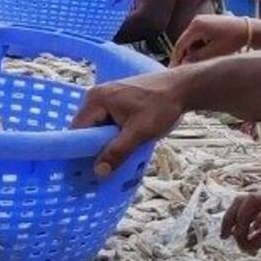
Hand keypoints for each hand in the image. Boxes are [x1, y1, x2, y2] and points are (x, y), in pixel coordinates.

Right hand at [72, 70, 188, 178]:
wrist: (182, 88)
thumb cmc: (161, 107)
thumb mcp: (139, 133)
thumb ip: (117, 152)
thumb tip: (98, 172)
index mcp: (96, 99)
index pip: (78, 129)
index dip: (81, 150)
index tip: (86, 169)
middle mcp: (96, 94)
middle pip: (86, 128)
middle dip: (94, 147)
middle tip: (104, 167)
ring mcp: (107, 95)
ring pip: (97, 125)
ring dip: (105, 141)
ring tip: (115, 157)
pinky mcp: (117, 99)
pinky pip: (107, 120)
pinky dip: (112, 133)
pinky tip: (123, 144)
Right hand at [170, 15, 257, 65]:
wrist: (250, 29)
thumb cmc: (234, 40)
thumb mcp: (215, 52)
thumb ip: (197, 58)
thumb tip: (183, 64)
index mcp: (196, 26)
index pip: (180, 45)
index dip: (176, 59)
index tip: (173, 71)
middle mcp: (196, 20)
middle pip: (184, 42)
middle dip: (184, 56)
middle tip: (185, 70)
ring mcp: (201, 20)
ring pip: (191, 40)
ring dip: (192, 51)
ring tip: (198, 63)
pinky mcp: (207, 22)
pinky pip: (197, 36)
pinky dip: (199, 46)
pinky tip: (205, 54)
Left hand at [219, 185, 260, 251]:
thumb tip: (257, 239)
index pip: (242, 203)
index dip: (230, 218)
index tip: (227, 236)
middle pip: (240, 200)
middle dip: (229, 219)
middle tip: (226, 238)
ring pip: (250, 202)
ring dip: (242, 222)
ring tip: (245, 240)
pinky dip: (260, 221)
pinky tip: (259, 235)